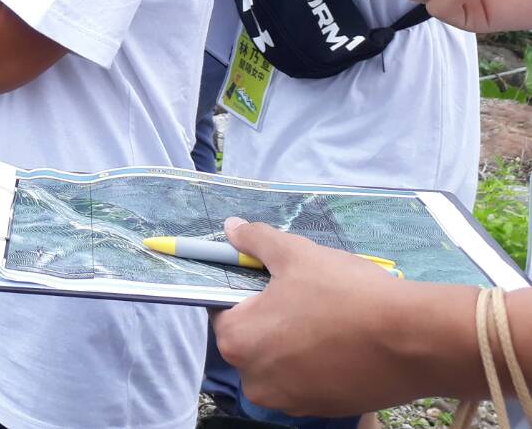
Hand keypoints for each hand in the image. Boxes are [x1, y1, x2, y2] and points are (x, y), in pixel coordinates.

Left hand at [212, 218, 435, 415]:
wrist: (415, 340)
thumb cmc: (346, 293)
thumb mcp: (295, 254)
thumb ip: (256, 240)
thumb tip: (231, 227)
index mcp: (237, 341)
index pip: (222, 308)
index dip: (244, 289)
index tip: (271, 278)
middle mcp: (255, 380)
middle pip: (251, 338)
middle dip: (270, 316)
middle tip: (305, 294)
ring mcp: (290, 402)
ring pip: (280, 360)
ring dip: (295, 340)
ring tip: (328, 316)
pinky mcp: (323, 411)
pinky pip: (308, 379)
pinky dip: (318, 362)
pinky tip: (343, 342)